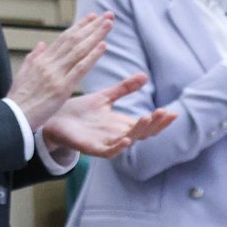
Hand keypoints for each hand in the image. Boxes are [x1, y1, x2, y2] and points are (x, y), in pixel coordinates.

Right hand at [6, 12, 114, 130]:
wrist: (13, 116)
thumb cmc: (18, 99)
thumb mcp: (23, 74)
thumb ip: (34, 58)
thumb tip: (42, 44)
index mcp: (40, 60)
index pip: (63, 39)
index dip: (79, 27)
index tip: (92, 17)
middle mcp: (48, 63)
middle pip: (73, 40)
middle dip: (91, 26)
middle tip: (106, 14)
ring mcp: (55, 74)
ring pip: (79, 50)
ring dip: (96, 35)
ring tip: (109, 24)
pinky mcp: (62, 87)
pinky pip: (80, 68)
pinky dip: (93, 56)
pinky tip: (104, 45)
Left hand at [43, 72, 176, 156]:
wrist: (54, 119)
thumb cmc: (80, 111)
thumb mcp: (105, 97)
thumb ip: (124, 89)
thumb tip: (145, 76)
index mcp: (122, 124)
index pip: (147, 124)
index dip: (160, 120)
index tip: (173, 112)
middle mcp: (117, 135)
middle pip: (142, 133)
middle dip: (155, 124)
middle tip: (165, 113)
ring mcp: (105, 143)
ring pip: (128, 140)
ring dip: (139, 131)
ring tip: (147, 117)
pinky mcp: (91, 148)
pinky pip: (108, 151)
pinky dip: (118, 147)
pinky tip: (127, 139)